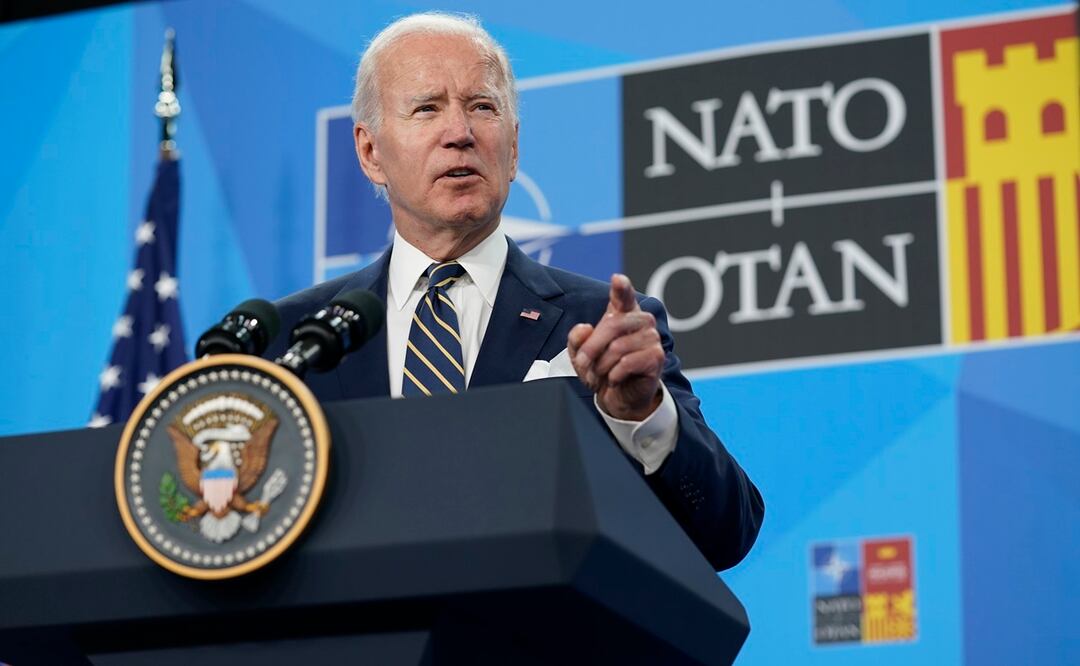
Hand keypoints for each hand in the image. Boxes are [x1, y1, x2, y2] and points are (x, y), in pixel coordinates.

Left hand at [567, 274, 664, 420]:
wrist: (619, 396)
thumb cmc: (603, 368)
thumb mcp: (581, 355)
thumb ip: (577, 340)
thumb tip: (584, 328)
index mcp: (623, 313)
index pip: (623, 296)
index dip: (621, 288)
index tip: (617, 279)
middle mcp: (642, 320)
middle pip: (612, 325)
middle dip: (591, 348)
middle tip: (583, 365)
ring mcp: (652, 337)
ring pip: (617, 348)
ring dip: (601, 367)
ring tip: (599, 375)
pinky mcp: (657, 357)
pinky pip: (626, 364)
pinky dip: (614, 376)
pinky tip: (615, 379)